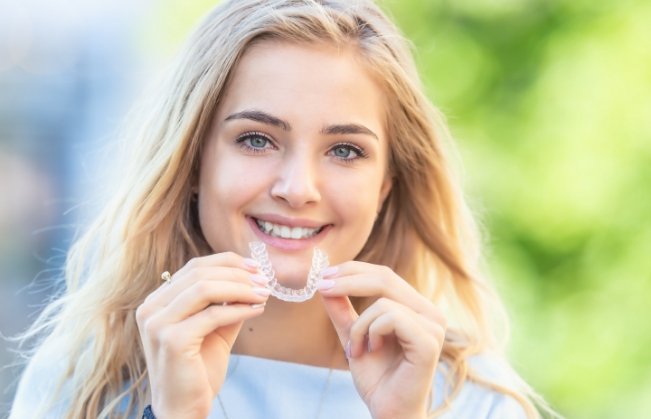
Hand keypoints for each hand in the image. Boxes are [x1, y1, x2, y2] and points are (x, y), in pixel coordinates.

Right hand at [135, 252, 269, 418]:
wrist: (183, 410)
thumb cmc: (198, 370)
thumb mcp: (214, 329)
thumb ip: (226, 303)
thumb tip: (252, 279)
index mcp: (157, 302)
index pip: (194, 267)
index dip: (227, 262)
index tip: (255, 267)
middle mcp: (151, 308)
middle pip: (199, 273)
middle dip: (238, 274)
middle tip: (264, 280)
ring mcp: (158, 324)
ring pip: (205, 288)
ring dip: (241, 288)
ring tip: (264, 293)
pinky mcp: (172, 340)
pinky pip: (213, 315)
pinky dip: (239, 309)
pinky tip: (257, 309)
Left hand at [318, 262, 446, 418]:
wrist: (388, 411)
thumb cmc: (377, 378)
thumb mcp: (353, 336)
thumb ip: (342, 311)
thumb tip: (325, 283)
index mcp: (416, 308)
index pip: (384, 275)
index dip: (353, 270)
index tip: (324, 276)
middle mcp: (430, 313)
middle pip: (385, 278)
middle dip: (348, 280)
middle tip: (323, 288)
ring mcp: (433, 326)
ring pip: (383, 301)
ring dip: (359, 326)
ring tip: (356, 350)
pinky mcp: (429, 341)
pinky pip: (391, 317)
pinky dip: (371, 332)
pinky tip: (371, 350)